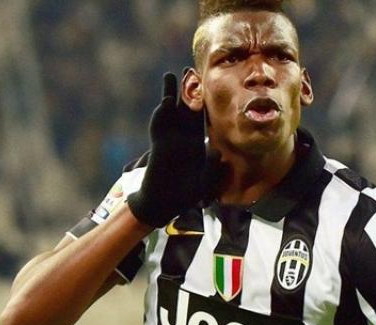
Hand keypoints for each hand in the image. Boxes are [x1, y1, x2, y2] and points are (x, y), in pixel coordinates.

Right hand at [127, 72, 206, 226]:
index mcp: (195, 143)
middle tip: (189, 70)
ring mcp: (168, 139)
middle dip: (187, 90)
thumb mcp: (204, 182)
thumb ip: (212, 168)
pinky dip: (162, 113)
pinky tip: (167, 100)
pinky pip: (160, 126)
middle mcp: (181, 137)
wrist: (163, 203)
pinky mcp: (158, 145)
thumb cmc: (185, 195)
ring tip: (171, 76)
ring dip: (170, 94)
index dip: (203, 101)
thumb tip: (217, 151)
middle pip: (185, 108)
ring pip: (170, 112)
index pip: (200, 118)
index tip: (206, 85)